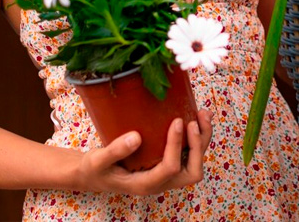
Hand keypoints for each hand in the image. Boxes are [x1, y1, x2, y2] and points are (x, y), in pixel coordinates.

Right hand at [77, 109, 212, 194]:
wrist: (96, 175)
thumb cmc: (96, 169)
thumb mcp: (98, 161)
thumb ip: (115, 151)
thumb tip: (136, 137)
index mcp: (145, 184)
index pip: (170, 168)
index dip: (176, 145)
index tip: (176, 121)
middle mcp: (161, 183)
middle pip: (192, 171)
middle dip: (198, 146)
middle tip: (195, 119)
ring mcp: (167, 176)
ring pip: (195, 163)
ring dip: (202, 140)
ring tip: (203, 114)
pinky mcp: (168, 165)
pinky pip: (190, 155)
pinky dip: (196, 138)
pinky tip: (195, 117)